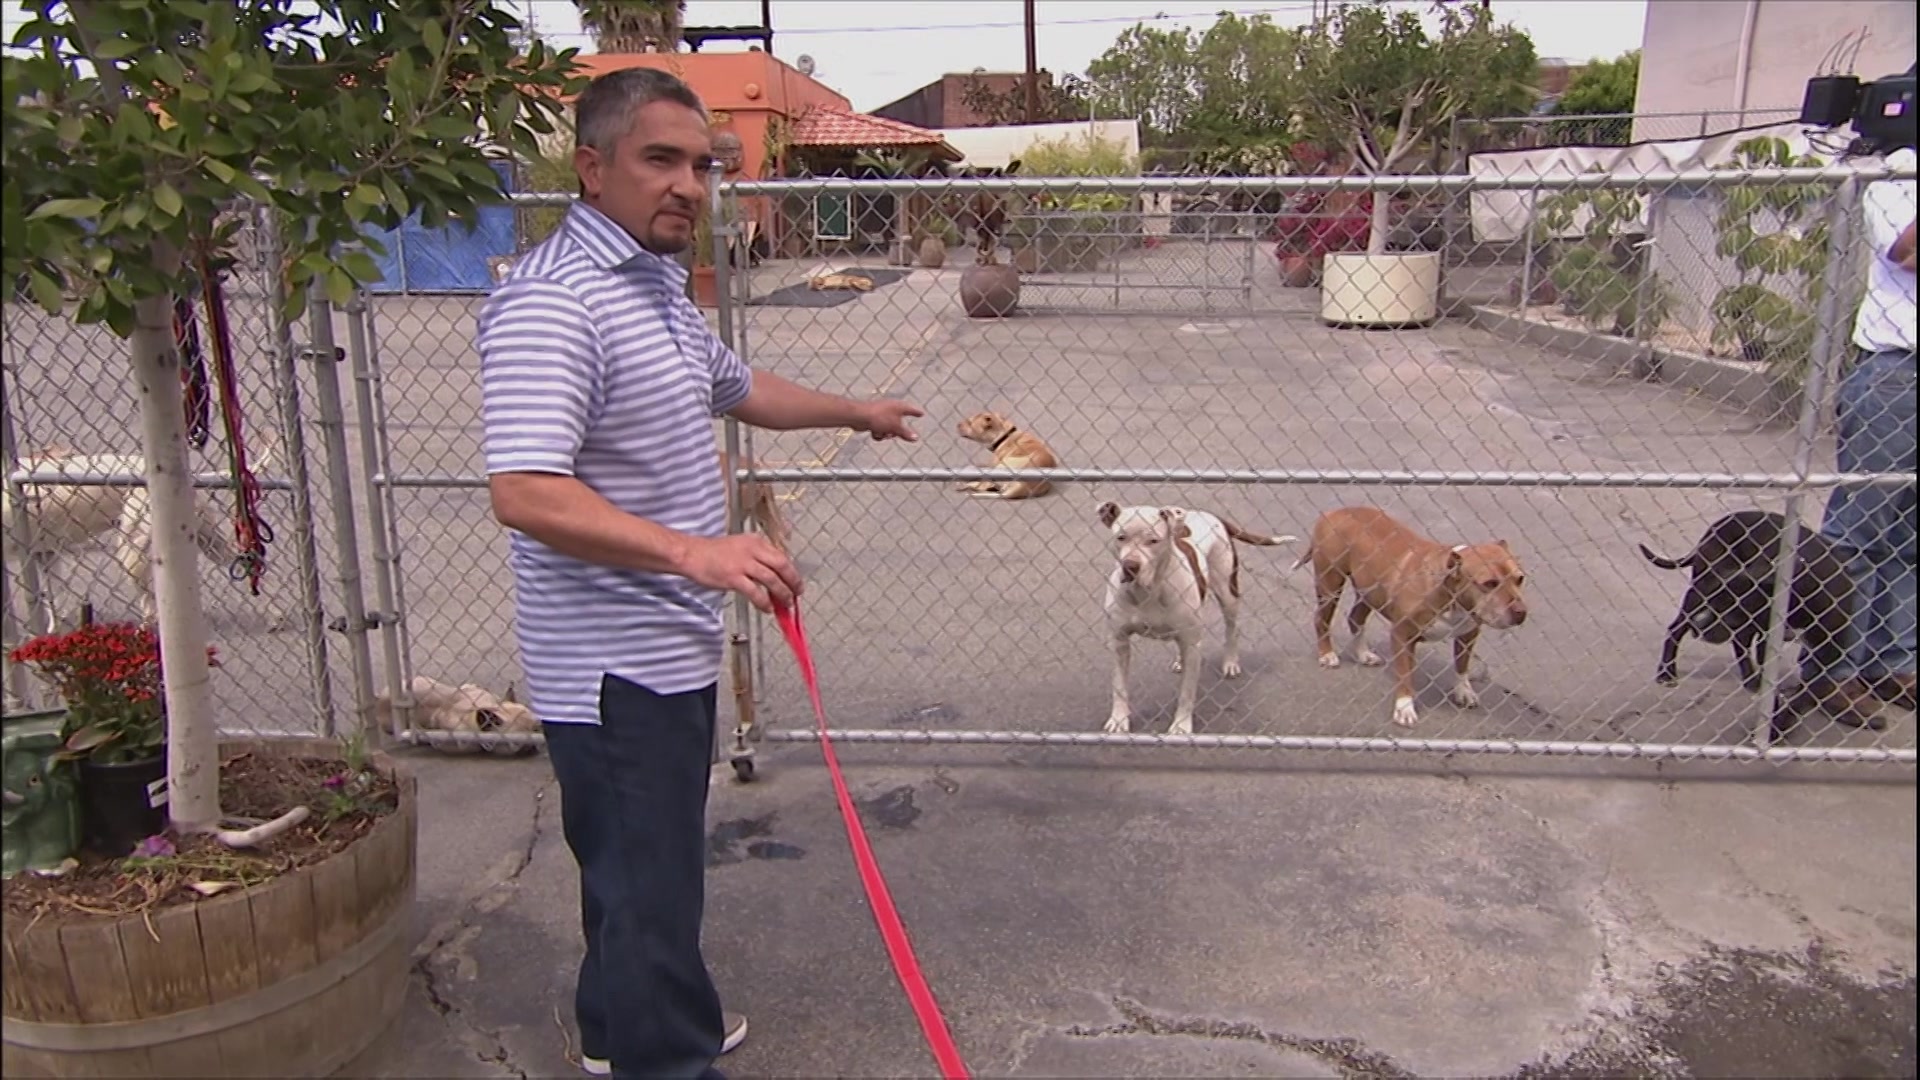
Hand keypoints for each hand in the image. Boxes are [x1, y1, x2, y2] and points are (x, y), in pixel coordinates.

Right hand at [680, 534, 801, 614]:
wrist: (691, 554)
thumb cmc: (713, 552)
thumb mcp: (740, 546)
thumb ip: (757, 556)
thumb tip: (774, 575)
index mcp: (756, 541)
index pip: (781, 556)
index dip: (791, 572)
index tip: (795, 582)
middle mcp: (752, 550)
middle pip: (782, 565)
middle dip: (793, 581)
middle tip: (798, 594)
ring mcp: (743, 564)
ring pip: (772, 580)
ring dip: (782, 594)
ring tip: (786, 604)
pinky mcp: (734, 578)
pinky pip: (755, 592)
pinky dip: (764, 602)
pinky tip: (767, 608)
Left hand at [854, 399, 923, 441]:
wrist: (859, 416)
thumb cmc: (879, 418)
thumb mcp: (895, 428)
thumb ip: (906, 434)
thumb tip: (916, 438)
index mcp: (899, 406)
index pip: (911, 409)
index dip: (916, 412)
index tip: (922, 414)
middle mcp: (891, 408)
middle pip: (899, 422)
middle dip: (896, 431)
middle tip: (893, 434)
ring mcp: (882, 413)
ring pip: (889, 428)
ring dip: (886, 433)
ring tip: (882, 433)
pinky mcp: (874, 419)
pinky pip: (880, 429)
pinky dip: (878, 433)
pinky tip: (874, 433)